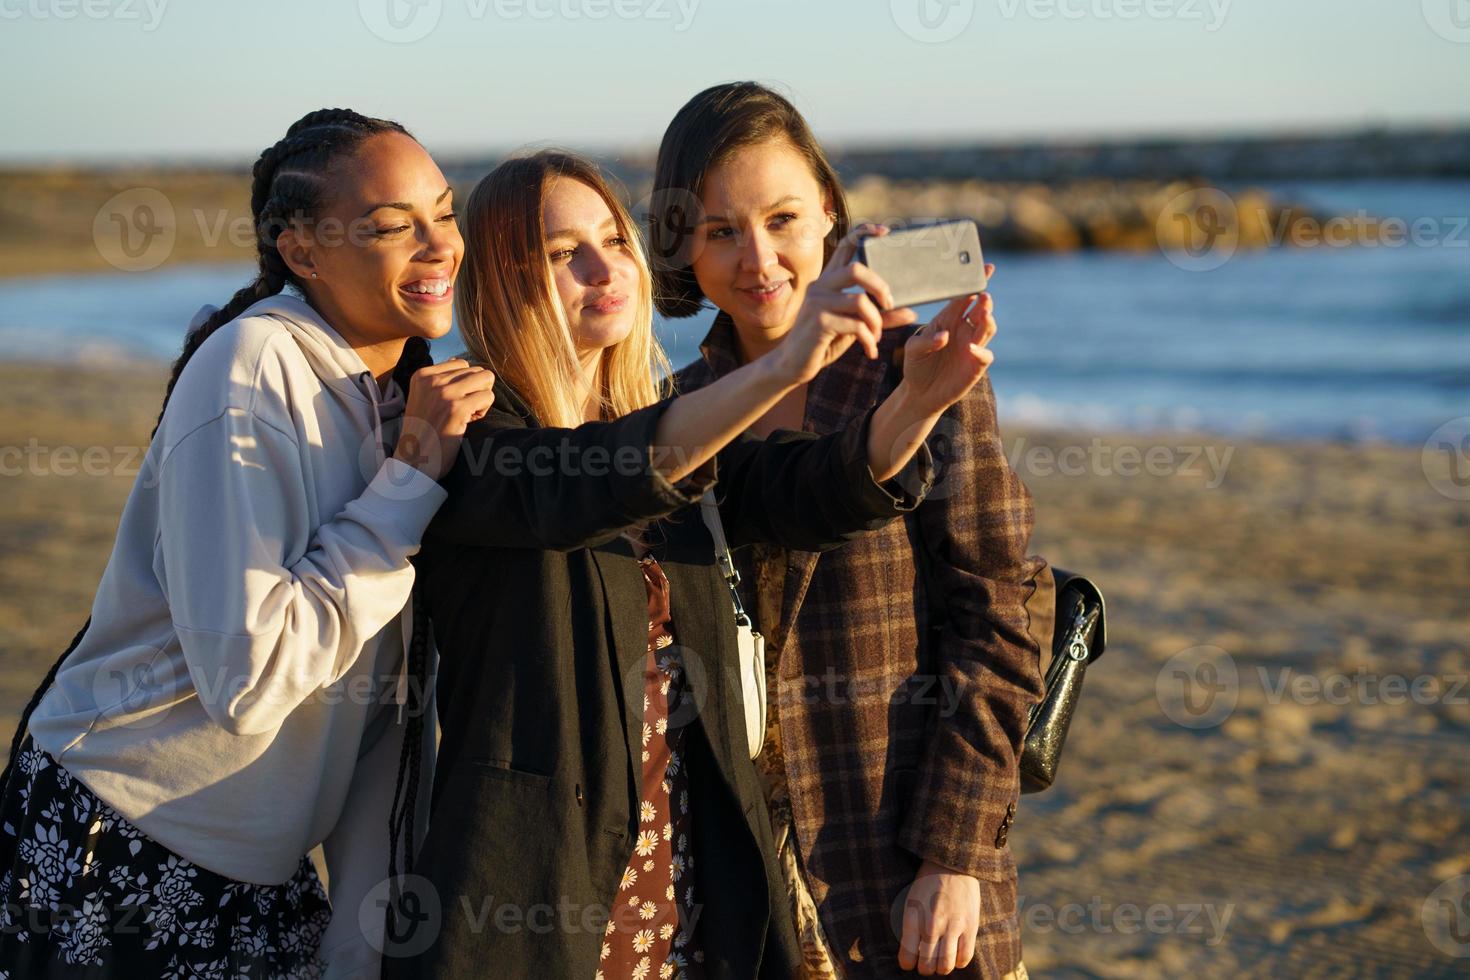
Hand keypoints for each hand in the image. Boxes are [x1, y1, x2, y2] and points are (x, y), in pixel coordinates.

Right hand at [394, 358, 495, 480]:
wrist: (413, 461)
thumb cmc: (422, 432)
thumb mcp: (423, 397)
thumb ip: (439, 378)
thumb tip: (458, 360)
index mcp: (421, 374)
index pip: (461, 363)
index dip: (464, 384)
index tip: (452, 403)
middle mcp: (432, 380)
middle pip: (476, 370)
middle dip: (476, 390)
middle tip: (463, 410)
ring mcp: (444, 393)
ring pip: (486, 379)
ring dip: (482, 397)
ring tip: (467, 414)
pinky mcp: (457, 408)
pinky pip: (488, 397)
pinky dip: (483, 411)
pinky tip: (468, 423)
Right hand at [768, 224, 918, 386]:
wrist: (792, 366)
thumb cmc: (822, 343)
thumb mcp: (853, 327)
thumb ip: (880, 317)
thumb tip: (911, 312)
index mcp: (827, 281)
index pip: (844, 246)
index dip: (864, 234)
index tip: (885, 232)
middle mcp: (820, 286)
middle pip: (856, 270)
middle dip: (880, 287)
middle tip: (889, 306)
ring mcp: (817, 302)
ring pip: (860, 301)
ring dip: (876, 322)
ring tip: (876, 337)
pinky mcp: (818, 322)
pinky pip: (856, 325)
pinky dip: (869, 340)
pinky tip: (870, 351)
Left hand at [898, 264, 998, 417]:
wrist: (920, 393)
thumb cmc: (916, 365)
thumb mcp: (913, 350)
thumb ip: (925, 341)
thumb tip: (944, 336)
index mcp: (948, 319)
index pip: (964, 297)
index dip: (974, 283)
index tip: (986, 269)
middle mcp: (964, 330)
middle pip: (980, 310)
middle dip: (984, 301)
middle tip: (984, 295)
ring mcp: (972, 347)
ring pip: (987, 328)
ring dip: (987, 319)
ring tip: (984, 312)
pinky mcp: (976, 365)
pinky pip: (985, 355)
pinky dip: (981, 351)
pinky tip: (972, 349)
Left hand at [898, 858, 981, 974]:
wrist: (951, 863)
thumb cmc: (927, 884)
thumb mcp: (910, 902)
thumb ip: (911, 928)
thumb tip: (912, 953)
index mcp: (912, 919)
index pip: (906, 958)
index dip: (907, 964)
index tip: (910, 962)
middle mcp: (931, 926)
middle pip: (926, 967)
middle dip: (925, 969)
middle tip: (927, 963)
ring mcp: (951, 927)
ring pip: (946, 966)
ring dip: (942, 969)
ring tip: (941, 962)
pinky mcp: (970, 927)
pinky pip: (965, 957)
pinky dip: (959, 962)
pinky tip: (956, 955)